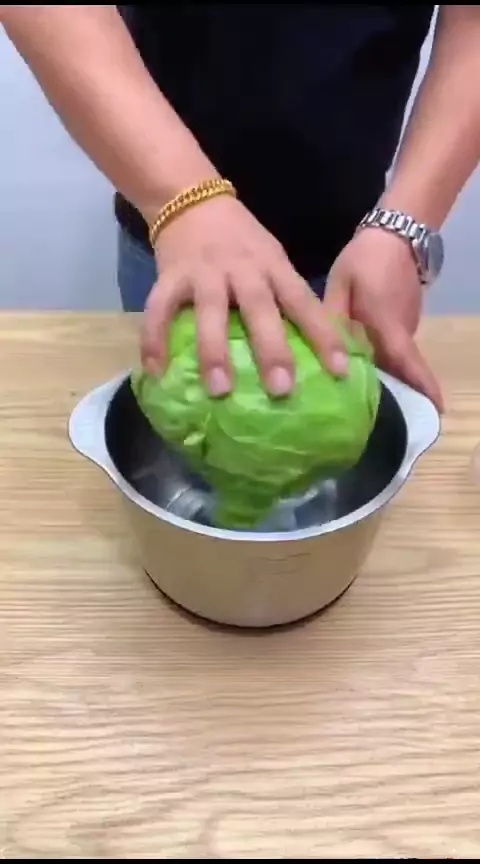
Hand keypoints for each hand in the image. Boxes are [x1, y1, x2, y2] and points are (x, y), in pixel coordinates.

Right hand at [141, 196, 347, 396]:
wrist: (190, 199)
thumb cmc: (240, 240)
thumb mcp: (272, 258)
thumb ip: (285, 295)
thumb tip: (312, 350)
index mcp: (273, 267)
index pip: (303, 302)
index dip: (324, 335)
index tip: (339, 371)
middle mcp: (242, 269)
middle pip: (260, 308)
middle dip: (271, 349)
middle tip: (281, 389)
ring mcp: (204, 273)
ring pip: (210, 312)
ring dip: (214, 351)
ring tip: (219, 390)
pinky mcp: (170, 276)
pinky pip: (159, 310)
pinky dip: (154, 340)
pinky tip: (155, 372)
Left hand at [324, 228, 443, 410]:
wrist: (395, 234)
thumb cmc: (365, 261)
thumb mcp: (340, 289)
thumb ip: (332, 322)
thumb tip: (325, 355)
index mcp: (388, 324)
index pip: (408, 362)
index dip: (421, 387)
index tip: (432, 413)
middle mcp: (404, 332)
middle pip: (402, 371)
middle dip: (396, 396)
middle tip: (376, 425)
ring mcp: (407, 328)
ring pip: (396, 361)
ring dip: (386, 379)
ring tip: (361, 405)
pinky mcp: (403, 323)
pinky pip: (393, 350)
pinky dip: (383, 363)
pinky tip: (361, 373)